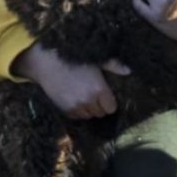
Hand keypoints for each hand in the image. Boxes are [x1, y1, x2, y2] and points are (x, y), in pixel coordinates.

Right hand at [12, 44, 129, 119]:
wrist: (47, 63)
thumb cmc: (74, 60)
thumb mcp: (96, 61)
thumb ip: (114, 66)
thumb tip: (129, 71)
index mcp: (99, 90)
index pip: (111, 108)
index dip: (110, 102)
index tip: (107, 96)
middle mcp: (88, 101)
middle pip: (101, 113)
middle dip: (100, 106)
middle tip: (96, 95)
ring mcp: (75, 107)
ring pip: (88, 116)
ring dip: (89, 109)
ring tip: (85, 96)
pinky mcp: (64, 110)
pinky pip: (76, 116)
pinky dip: (78, 111)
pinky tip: (75, 99)